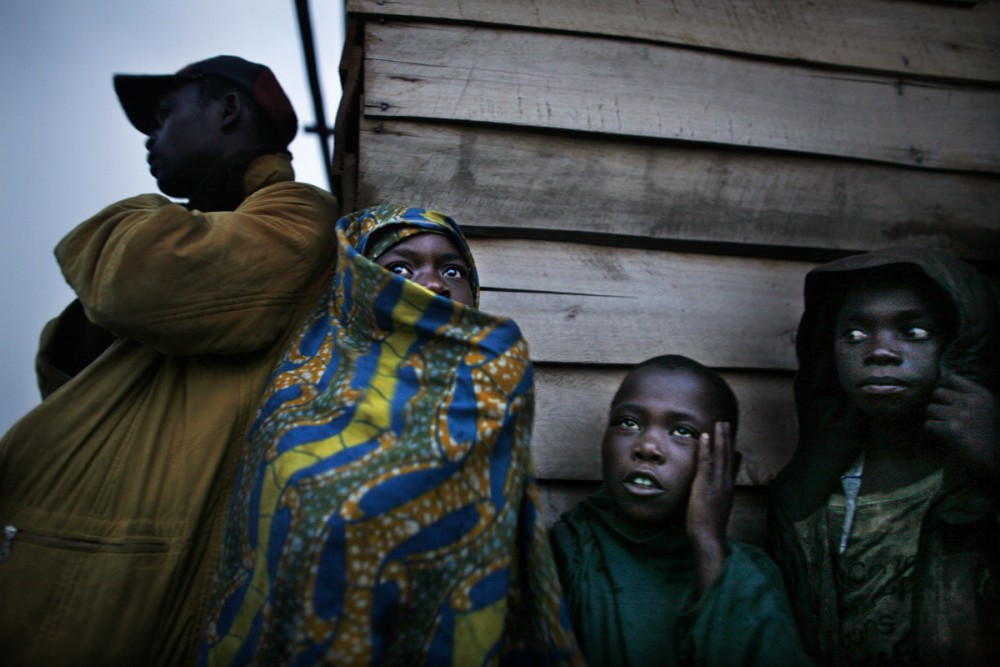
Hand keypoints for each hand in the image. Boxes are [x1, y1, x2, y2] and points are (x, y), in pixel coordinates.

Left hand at [686, 421, 734, 592]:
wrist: (709, 538)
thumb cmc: (709, 526)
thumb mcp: (717, 507)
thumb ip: (718, 494)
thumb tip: (717, 485)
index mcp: (728, 488)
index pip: (732, 464)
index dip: (731, 448)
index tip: (730, 435)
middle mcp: (726, 483)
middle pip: (729, 456)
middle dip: (727, 438)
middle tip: (726, 423)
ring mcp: (718, 484)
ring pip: (721, 456)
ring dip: (720, 438)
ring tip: (720, 424)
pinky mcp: (706, 486)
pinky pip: (707, 463)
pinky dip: (707, 449)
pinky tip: (705, 436)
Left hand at [925, 371, 999, 481]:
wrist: (998, 457)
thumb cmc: (993, 436)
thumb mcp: (989, 409)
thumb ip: (972, 398)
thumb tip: (947, 387)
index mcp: (982, 395)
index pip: (953, 378)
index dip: (944, 387)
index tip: (943, 397)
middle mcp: (971, 401)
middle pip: (938, 393)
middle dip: (938, 403)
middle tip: (941, 415)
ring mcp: (961, 414)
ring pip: (931, 408)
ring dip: (934, 418)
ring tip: (941, 426)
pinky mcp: (952, 429)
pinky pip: (929, 424)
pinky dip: (931, 431)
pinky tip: (940, 435)